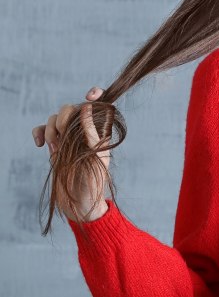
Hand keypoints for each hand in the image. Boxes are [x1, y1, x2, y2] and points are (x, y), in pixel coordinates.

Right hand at [31, 87, 110, 220]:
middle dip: (65, 118)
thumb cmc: (93, 181)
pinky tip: (40, 145)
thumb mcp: (97, 156)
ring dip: (52, 130)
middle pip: (72, 107)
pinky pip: (43, 129)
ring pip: (56, 118)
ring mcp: (69, 137)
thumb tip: (87, 107)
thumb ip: (92, 132)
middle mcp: (85, 131)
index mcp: (101, 130)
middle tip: (64, 136)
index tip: (88, 96)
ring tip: (55, 149)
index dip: (95, 94)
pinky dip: (39, 133)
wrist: (79, 203)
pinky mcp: (55, 145)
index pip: (100, 104)